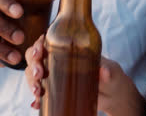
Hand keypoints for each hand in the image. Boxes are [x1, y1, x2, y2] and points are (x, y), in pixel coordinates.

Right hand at [25, 36, 145, 115]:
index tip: (39, 52)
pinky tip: (36, 104)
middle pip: (35, 57)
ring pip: (33, 74)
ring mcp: (54, 75)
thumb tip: (104, 71)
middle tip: (39, 74)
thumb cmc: (113, 76)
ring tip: (38, 92)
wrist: (114, 96)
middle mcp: (57, 60)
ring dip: (32, 82)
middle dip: (33, 64)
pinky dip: (36, 99)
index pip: (47, 41)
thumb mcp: (112, 72)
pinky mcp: (55, 90)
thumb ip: (109, 70)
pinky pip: (40, 92)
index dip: (39, 45)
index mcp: (69, 48)